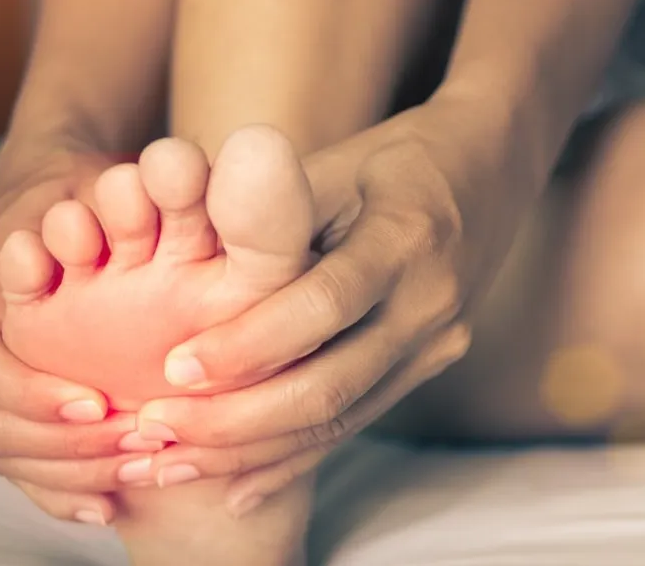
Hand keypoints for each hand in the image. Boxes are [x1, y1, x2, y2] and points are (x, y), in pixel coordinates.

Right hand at [0, 149, 143, 524]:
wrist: (77, 204)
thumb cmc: (96, 191)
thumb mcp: (109, 182)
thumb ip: (136, 192)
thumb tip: (179, 177)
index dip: (29, 391)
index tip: (93, 402)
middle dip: (60, 447)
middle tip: (136, 450)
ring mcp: (7, 383)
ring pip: (9, 453)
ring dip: (71, 473)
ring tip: (140, 475)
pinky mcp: (35, 410)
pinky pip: (29, 469)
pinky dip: (64, 494)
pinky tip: (111, 509)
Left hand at [135, 95, 539, 512]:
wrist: (487, 172)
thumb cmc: (390, 159)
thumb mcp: (333, 164)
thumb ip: (267, 212)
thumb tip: (176, 265)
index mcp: (405, 237)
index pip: (324, 305)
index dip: (249, 344)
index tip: (175, 368)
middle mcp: (431, 302)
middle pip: (333, 384)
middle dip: (238, 420)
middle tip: (157, 430)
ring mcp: (438, 343)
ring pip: (342, 418)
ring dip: (254, 451)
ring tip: (174, 462)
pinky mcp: (429, 366)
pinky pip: (357, 421)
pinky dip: (293, 456)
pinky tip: (238, 485)